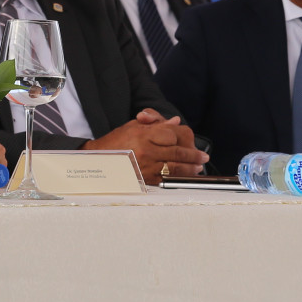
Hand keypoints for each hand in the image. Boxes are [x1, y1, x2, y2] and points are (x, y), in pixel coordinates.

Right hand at [85, 114, 208, 184]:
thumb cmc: (116, 141)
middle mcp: (146, 150)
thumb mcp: (134, 126)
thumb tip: (175, 122)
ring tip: (198, 167)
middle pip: (177, 152)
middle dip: (193, 155)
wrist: (99, 160)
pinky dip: (177, 179)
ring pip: (174, 168)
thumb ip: (156, 123)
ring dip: (189, 168)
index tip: (190, 139)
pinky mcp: (144, 179)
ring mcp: (146, 166)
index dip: (183, 136)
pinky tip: (184, 177)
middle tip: (202, 157)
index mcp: (144, 134)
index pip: (172, 134)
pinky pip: (165, 179)